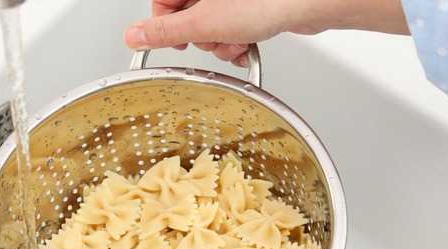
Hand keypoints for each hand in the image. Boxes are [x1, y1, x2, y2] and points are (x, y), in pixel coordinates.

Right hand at [124, 0, 409, 66]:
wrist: (313, 1)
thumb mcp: (203, 22)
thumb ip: (165, 31)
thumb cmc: (268, 0)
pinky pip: (234, 26)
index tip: (178, 41)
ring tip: (237, 42)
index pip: (163, 2)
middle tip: (215, 39)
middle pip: (189, 15)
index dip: (167, 26)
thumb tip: (134, 35)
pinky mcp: (254, 4)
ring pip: (213, 24)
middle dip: (202, 37)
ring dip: (222, 42)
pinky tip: (248, 45)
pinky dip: (238, 41)